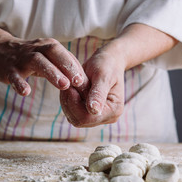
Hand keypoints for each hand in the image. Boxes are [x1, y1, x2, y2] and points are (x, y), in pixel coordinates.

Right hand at [0, 13, 88, 96]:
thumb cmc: (30, 56)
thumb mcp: (47, 57)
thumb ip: (63, 66)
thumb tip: (84, 81)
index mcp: (48, 46)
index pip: (64, 54)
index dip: (75, 66)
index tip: (85, 81)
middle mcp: (36, 49)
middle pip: (53, 54)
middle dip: (67, 67)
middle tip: (78, 82)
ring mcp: (21, 58)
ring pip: (37, 62)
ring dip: (52, 73)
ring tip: (63, 86)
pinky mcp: (8, 68)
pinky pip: (14, 75)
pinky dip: (19, 83)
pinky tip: (25, 92)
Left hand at [60, 23, 178, 126]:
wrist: (108, 60)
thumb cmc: (107, 64)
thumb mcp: (102, 76)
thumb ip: (98, 93)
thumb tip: (94, 110)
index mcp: (114, 110)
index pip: (87, 117)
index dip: (74, 104)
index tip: (70, 86)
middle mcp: (107, 117)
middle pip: (79, 120)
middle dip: (70, 102)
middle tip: (69, 84)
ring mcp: (98, 117)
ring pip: (73, 117)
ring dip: (68, 101)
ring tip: (72, 85)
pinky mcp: (89, 113)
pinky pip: (73, 113)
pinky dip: (68, 101)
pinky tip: (72, 88)